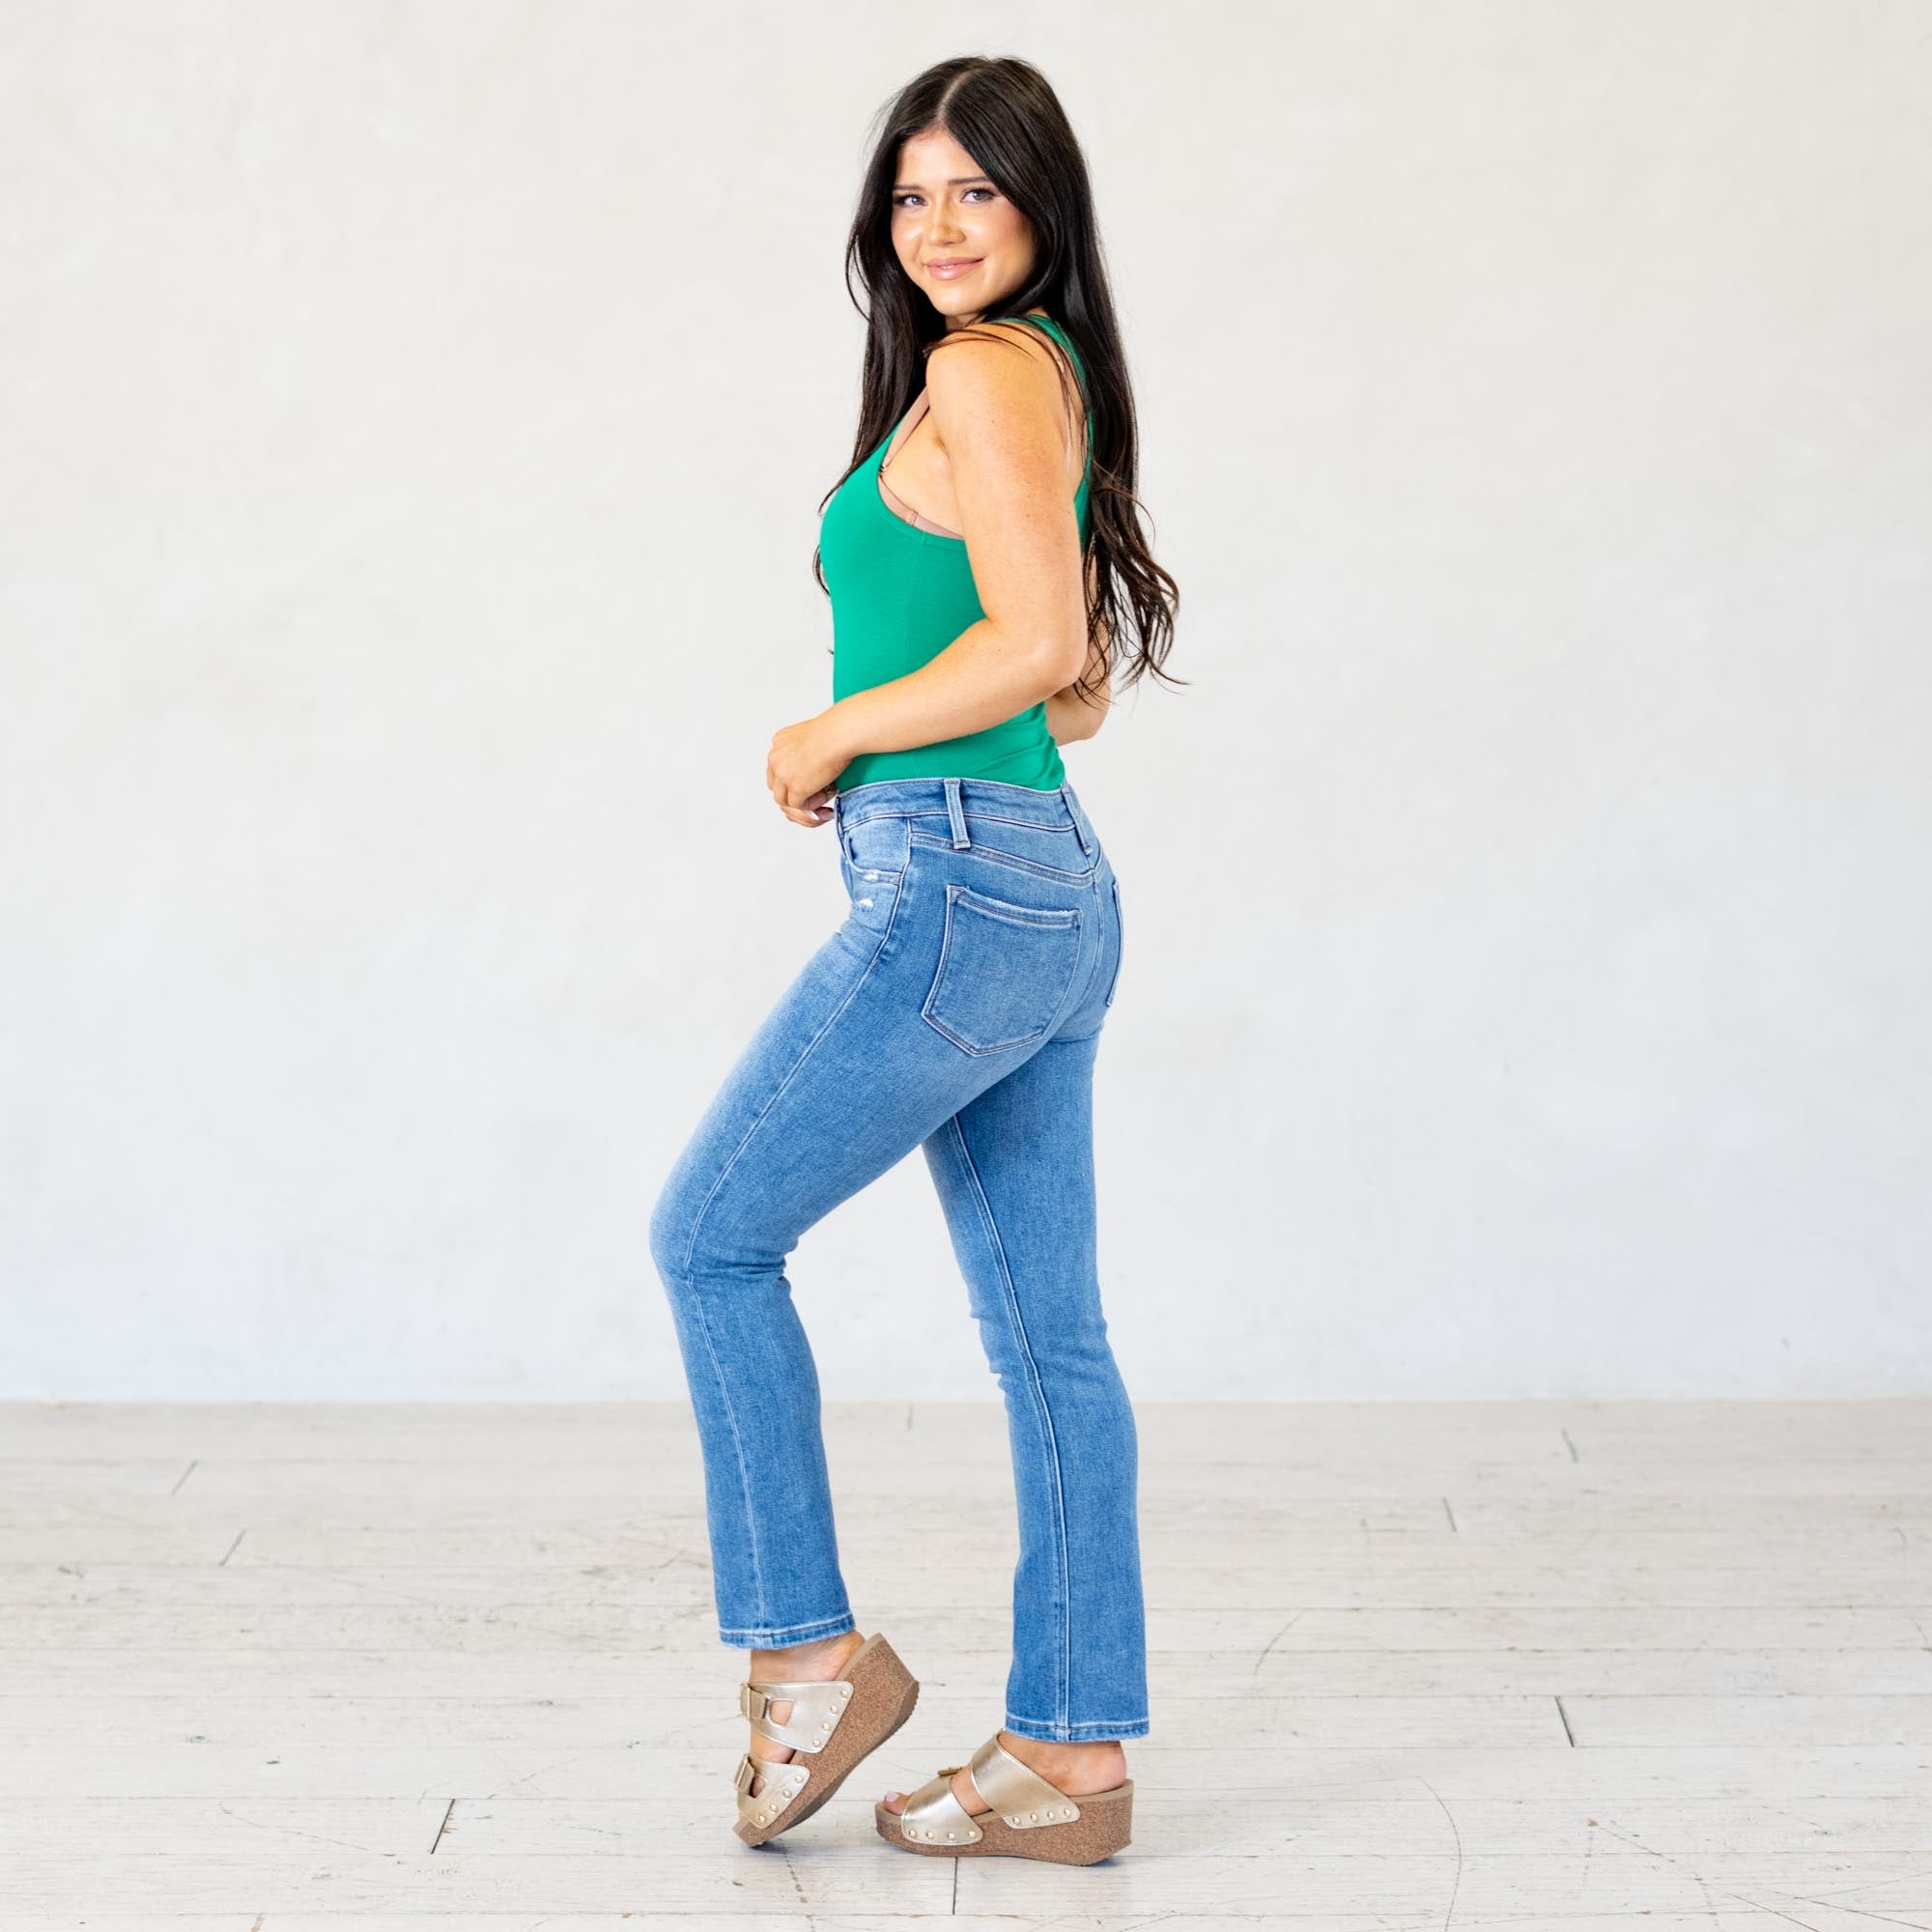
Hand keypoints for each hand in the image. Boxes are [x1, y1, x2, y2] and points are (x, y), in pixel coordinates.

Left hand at [766, 708, 850, 826]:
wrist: (840, 733)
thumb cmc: (836, 732)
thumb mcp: (813, 738)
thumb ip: (806, 753)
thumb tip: (813, 773)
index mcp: (779, 743)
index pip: (777, 770)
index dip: (792, 782)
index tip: (810, 785)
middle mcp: (775, 758)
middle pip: (777, 787)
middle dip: (794, 796)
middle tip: (817, 799)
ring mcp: (783, 774)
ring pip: (785, 801)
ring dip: (805, 803)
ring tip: (825, 799)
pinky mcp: (795, 787)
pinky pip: (800, 806)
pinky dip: (815, 804)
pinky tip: (830, 794)